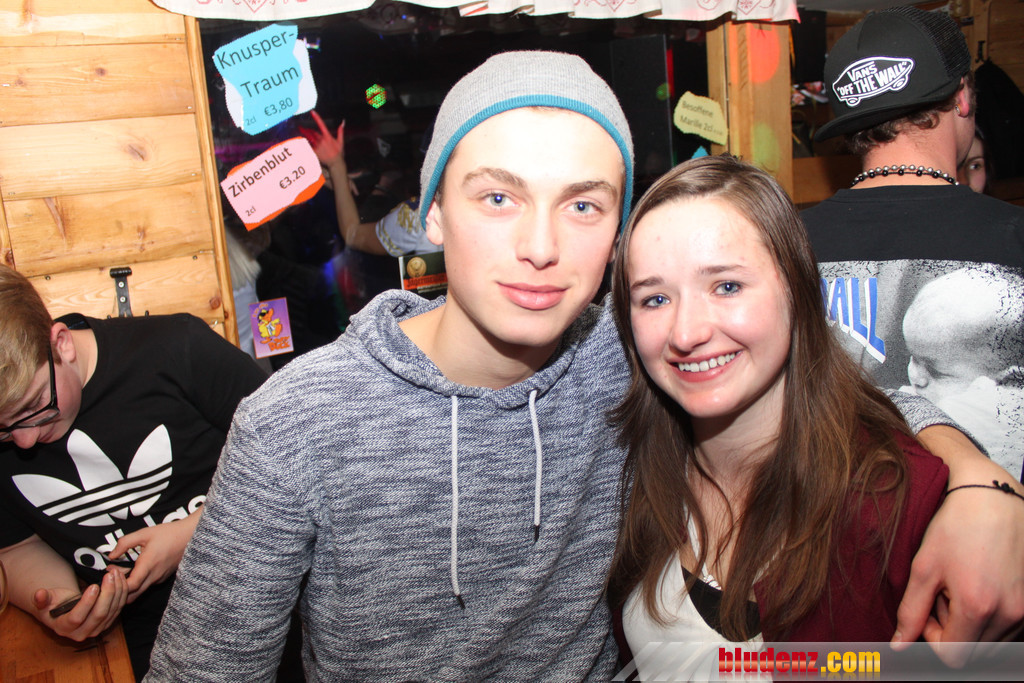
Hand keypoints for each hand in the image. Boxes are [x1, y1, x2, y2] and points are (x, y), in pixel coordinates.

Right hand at [33, 571, 127, 640]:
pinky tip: (120, 579)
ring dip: (117, 590)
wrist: (65, 610)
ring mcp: (97, 629)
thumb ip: (41, 599)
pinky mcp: (108, 622)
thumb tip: (39, 594)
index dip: (87, 603)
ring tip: (116, 573)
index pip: (77, 618)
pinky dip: (122, 592)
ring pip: (112, 611)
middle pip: (99, 615)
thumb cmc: (53, 604)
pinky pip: (119, 607)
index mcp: (64, 628)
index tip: (94, 586)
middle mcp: (82, 633)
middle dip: (107, 593)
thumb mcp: (44, 601)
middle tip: (110, 575)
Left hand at [109, 513, 199, 602]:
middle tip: (112, 577)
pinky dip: (139, 582)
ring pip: (140, 591)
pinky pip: (148, 585)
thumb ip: (125, 543)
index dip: (117, 585)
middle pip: (132, 595)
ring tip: (122, 571)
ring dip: (129, 586)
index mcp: (148, 565)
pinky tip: (135, 569)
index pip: (130, 586)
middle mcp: (154, 576)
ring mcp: (160, 578)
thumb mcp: (144, 533)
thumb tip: (111, 555)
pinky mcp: (163, 577)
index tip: (110, 574)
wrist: (190, 535)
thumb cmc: (168, 533)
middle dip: (120, 590)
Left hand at [299, 110, 344, 168]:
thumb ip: (340, 131)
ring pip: (310, 139)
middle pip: (314, 133)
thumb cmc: (338, 153)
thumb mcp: (341, 142)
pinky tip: (307, 145)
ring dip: (309, 138)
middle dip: (312, 133)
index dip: (316, 118)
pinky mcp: (314, 152)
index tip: (312, 112)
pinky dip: (307, 144)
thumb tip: (343, 122)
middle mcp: (322, 140)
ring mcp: (318, 146)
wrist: (335, 163)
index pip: (321, 125)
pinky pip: (308, 146)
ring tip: (308, 139)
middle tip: (312, 134)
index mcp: (328, 137)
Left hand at [894, 439, 1023, 664]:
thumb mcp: (924, 567)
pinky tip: (978, 585)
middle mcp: (1009, 614)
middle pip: (974, 652)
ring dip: (971, 624)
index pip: (952, 656)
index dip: (932, 638)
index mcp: (978, 608)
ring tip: (960, 587)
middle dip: (952, 631)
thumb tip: (900, 646)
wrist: (994, 497)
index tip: (926, 610)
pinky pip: (1010, 627)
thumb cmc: (956, 527)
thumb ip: (911, 612)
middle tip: (942, 595)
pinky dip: (990, 616)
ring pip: (992, 642)